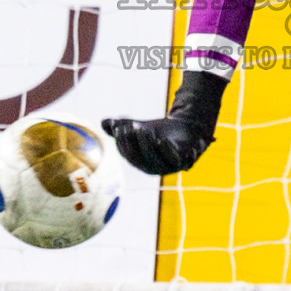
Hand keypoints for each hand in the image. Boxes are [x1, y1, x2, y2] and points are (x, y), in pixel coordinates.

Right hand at [102, 70, 228, 175]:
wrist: (187, 127)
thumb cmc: (160, 130)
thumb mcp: (138, 127)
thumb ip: (121, 127)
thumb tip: (103, 123)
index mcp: (141, 163)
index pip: (129, 155)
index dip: (122, 142)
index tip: (119, 126)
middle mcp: (154, 168)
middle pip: (140, 159)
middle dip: (133, 143)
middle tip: (131, 126)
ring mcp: (169, 166)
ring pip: (155, 160)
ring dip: (147, 145)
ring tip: (143, 129)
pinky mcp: (184, 161)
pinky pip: (174, 160)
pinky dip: (167, 151)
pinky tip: (161, 140)